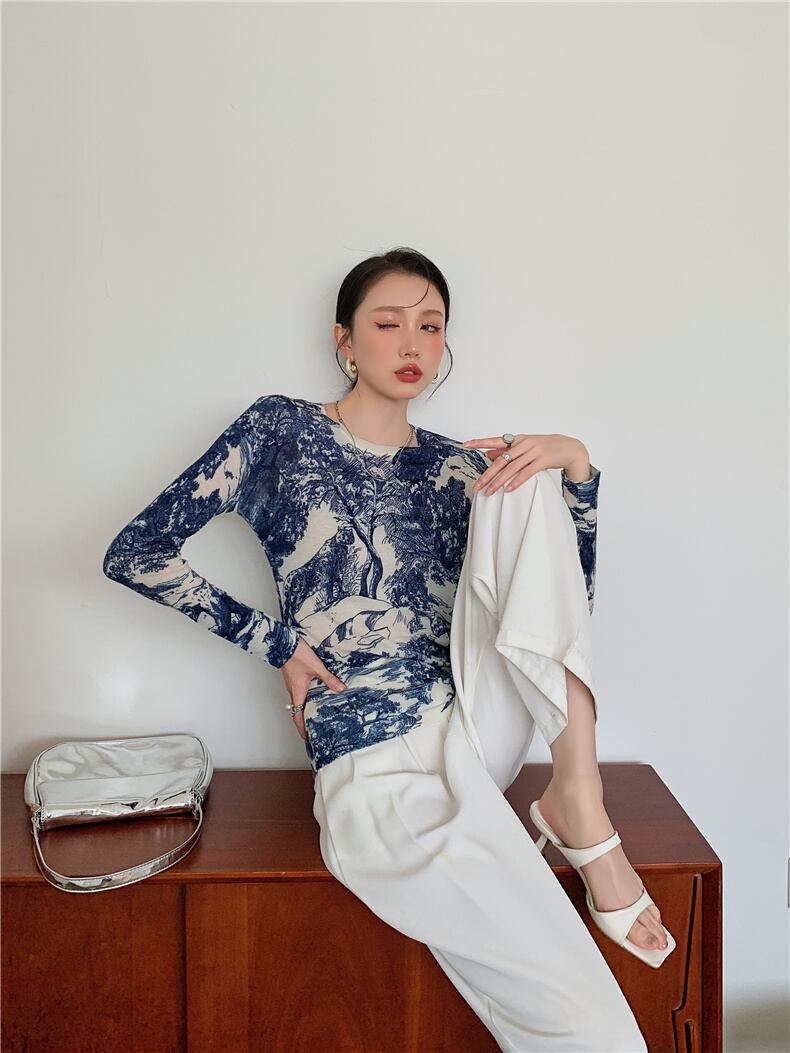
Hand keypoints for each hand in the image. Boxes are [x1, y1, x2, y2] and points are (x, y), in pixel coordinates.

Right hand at [280, 638, 346, 741]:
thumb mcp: (316, 667)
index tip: (307, 739)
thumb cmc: (296, 655)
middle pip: (297, 711)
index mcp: (297, 692)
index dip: (301, 729)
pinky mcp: (293, 678)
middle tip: (314, 729)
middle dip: (305, 722)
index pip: (297, 716)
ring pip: (298, 702)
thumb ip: (329, 679)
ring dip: (305, 710)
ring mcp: (292, 684)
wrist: (283, 642)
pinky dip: (306, 699)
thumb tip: (341, 690)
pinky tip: (315, 695)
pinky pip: (299, 693)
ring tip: (316, 715)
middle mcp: (293, 691)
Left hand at [462, 433, 590, 493]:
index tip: (466, 444)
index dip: (480, 442)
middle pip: (501, 460)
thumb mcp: (525, 447)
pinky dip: (516, 481)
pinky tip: (508, 489)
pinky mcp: (543, 460)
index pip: (495, 440)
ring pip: (512, 468)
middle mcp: (524, 443)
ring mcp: (534, 451)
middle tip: (477, 486)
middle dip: (488, 474)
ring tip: (489, 492)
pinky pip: (526, 473)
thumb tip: (487, 454)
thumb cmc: (544, 448)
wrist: (569, 447)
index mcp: (517, 439)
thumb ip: (507, 451)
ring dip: (499, 482)